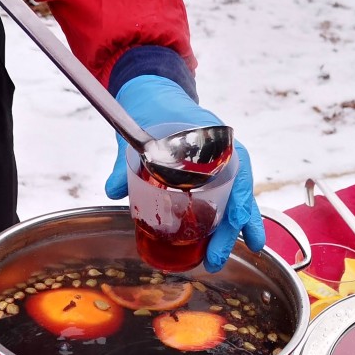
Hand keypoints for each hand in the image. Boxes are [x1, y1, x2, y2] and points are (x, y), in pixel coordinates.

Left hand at [106, 76, 264, 271]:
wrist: (152, 94)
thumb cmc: (151, 108)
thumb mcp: (137, 132)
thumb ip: (124, 162)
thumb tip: (113, 190)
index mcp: (215, 137)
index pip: (239, 169)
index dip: (240, 198)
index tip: (236, 219)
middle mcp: (224, 153)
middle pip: (239, 194)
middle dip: (233, 229)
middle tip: (215, 259)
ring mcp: (219, 165)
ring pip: (235, 201)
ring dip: (231, 232)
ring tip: (220, 260)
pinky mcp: (208, 176)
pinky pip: (222, 201)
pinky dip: (221, 223)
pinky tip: (215, 244)